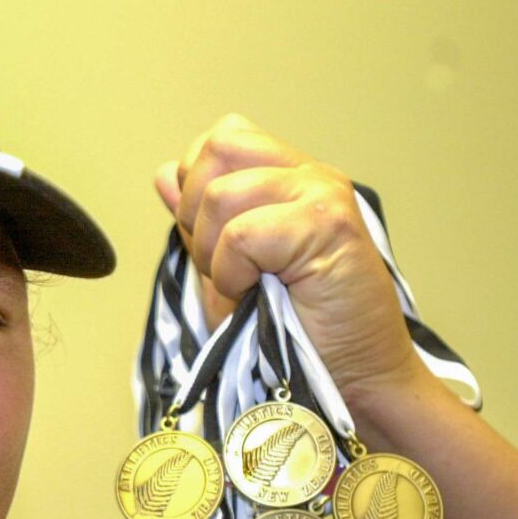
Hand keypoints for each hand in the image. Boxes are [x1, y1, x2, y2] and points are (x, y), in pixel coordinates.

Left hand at [155, 113, 419, 403]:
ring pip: (220, 195)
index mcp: (287, 178)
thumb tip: (167, 174)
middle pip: (215, 150)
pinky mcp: (329, 225)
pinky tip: (255, 294)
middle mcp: (308, 175)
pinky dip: (233, 272)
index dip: (193, 189)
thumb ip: (198, 222)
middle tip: (225, 266)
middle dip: (195, 215)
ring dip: (214, 253)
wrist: (350, 377)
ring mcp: (322, 194)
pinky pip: (242, 233)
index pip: (221, 141)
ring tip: (245, 286)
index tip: (211, 245)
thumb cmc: (290, 336)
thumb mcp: (226, 272)